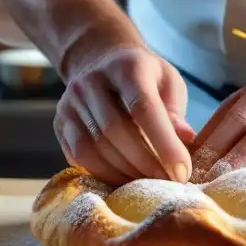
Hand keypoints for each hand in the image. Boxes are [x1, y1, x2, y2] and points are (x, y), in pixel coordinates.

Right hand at [55, 46, 196, 185]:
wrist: (100, 61)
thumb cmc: (143, 76)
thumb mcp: (168, 82)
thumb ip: (175, 110)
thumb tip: (185, 139)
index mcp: (126, 66)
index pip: (143, 107)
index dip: (164, 143)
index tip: (182, 171)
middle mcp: (91, 81)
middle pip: (115, 130)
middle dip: (145, 163)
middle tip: (167, 182)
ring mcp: (70, 103)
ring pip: (94, 148)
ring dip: (124, 173)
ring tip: (148, 185)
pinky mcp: (60, 123)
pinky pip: (79, 157)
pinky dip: (104, 174)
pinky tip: (124, 181)